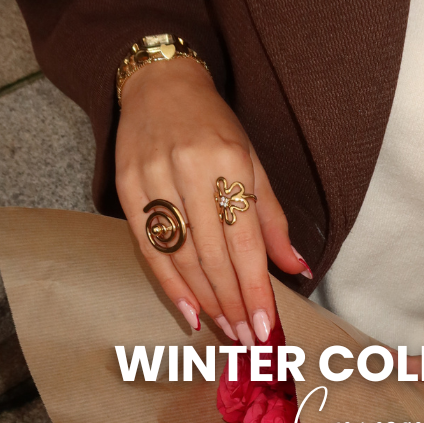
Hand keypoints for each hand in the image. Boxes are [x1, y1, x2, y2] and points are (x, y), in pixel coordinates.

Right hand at [115, 57, 311, 343]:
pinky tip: (190, 312)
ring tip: (227, 330)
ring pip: (181, 257)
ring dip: (206, 301)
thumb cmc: (215, 128)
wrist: (159, 83)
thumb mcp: (254, 164)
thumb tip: (298, 269)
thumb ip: (272, 221)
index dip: (254, 288)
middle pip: (212, 255)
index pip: (244, 240)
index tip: (265, 325)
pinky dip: (170, 285)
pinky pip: (149, 249)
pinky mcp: (126, 187)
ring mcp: (152, 179)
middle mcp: (188, 170)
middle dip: (232, 303)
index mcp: (229, 161)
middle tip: (248, 338)